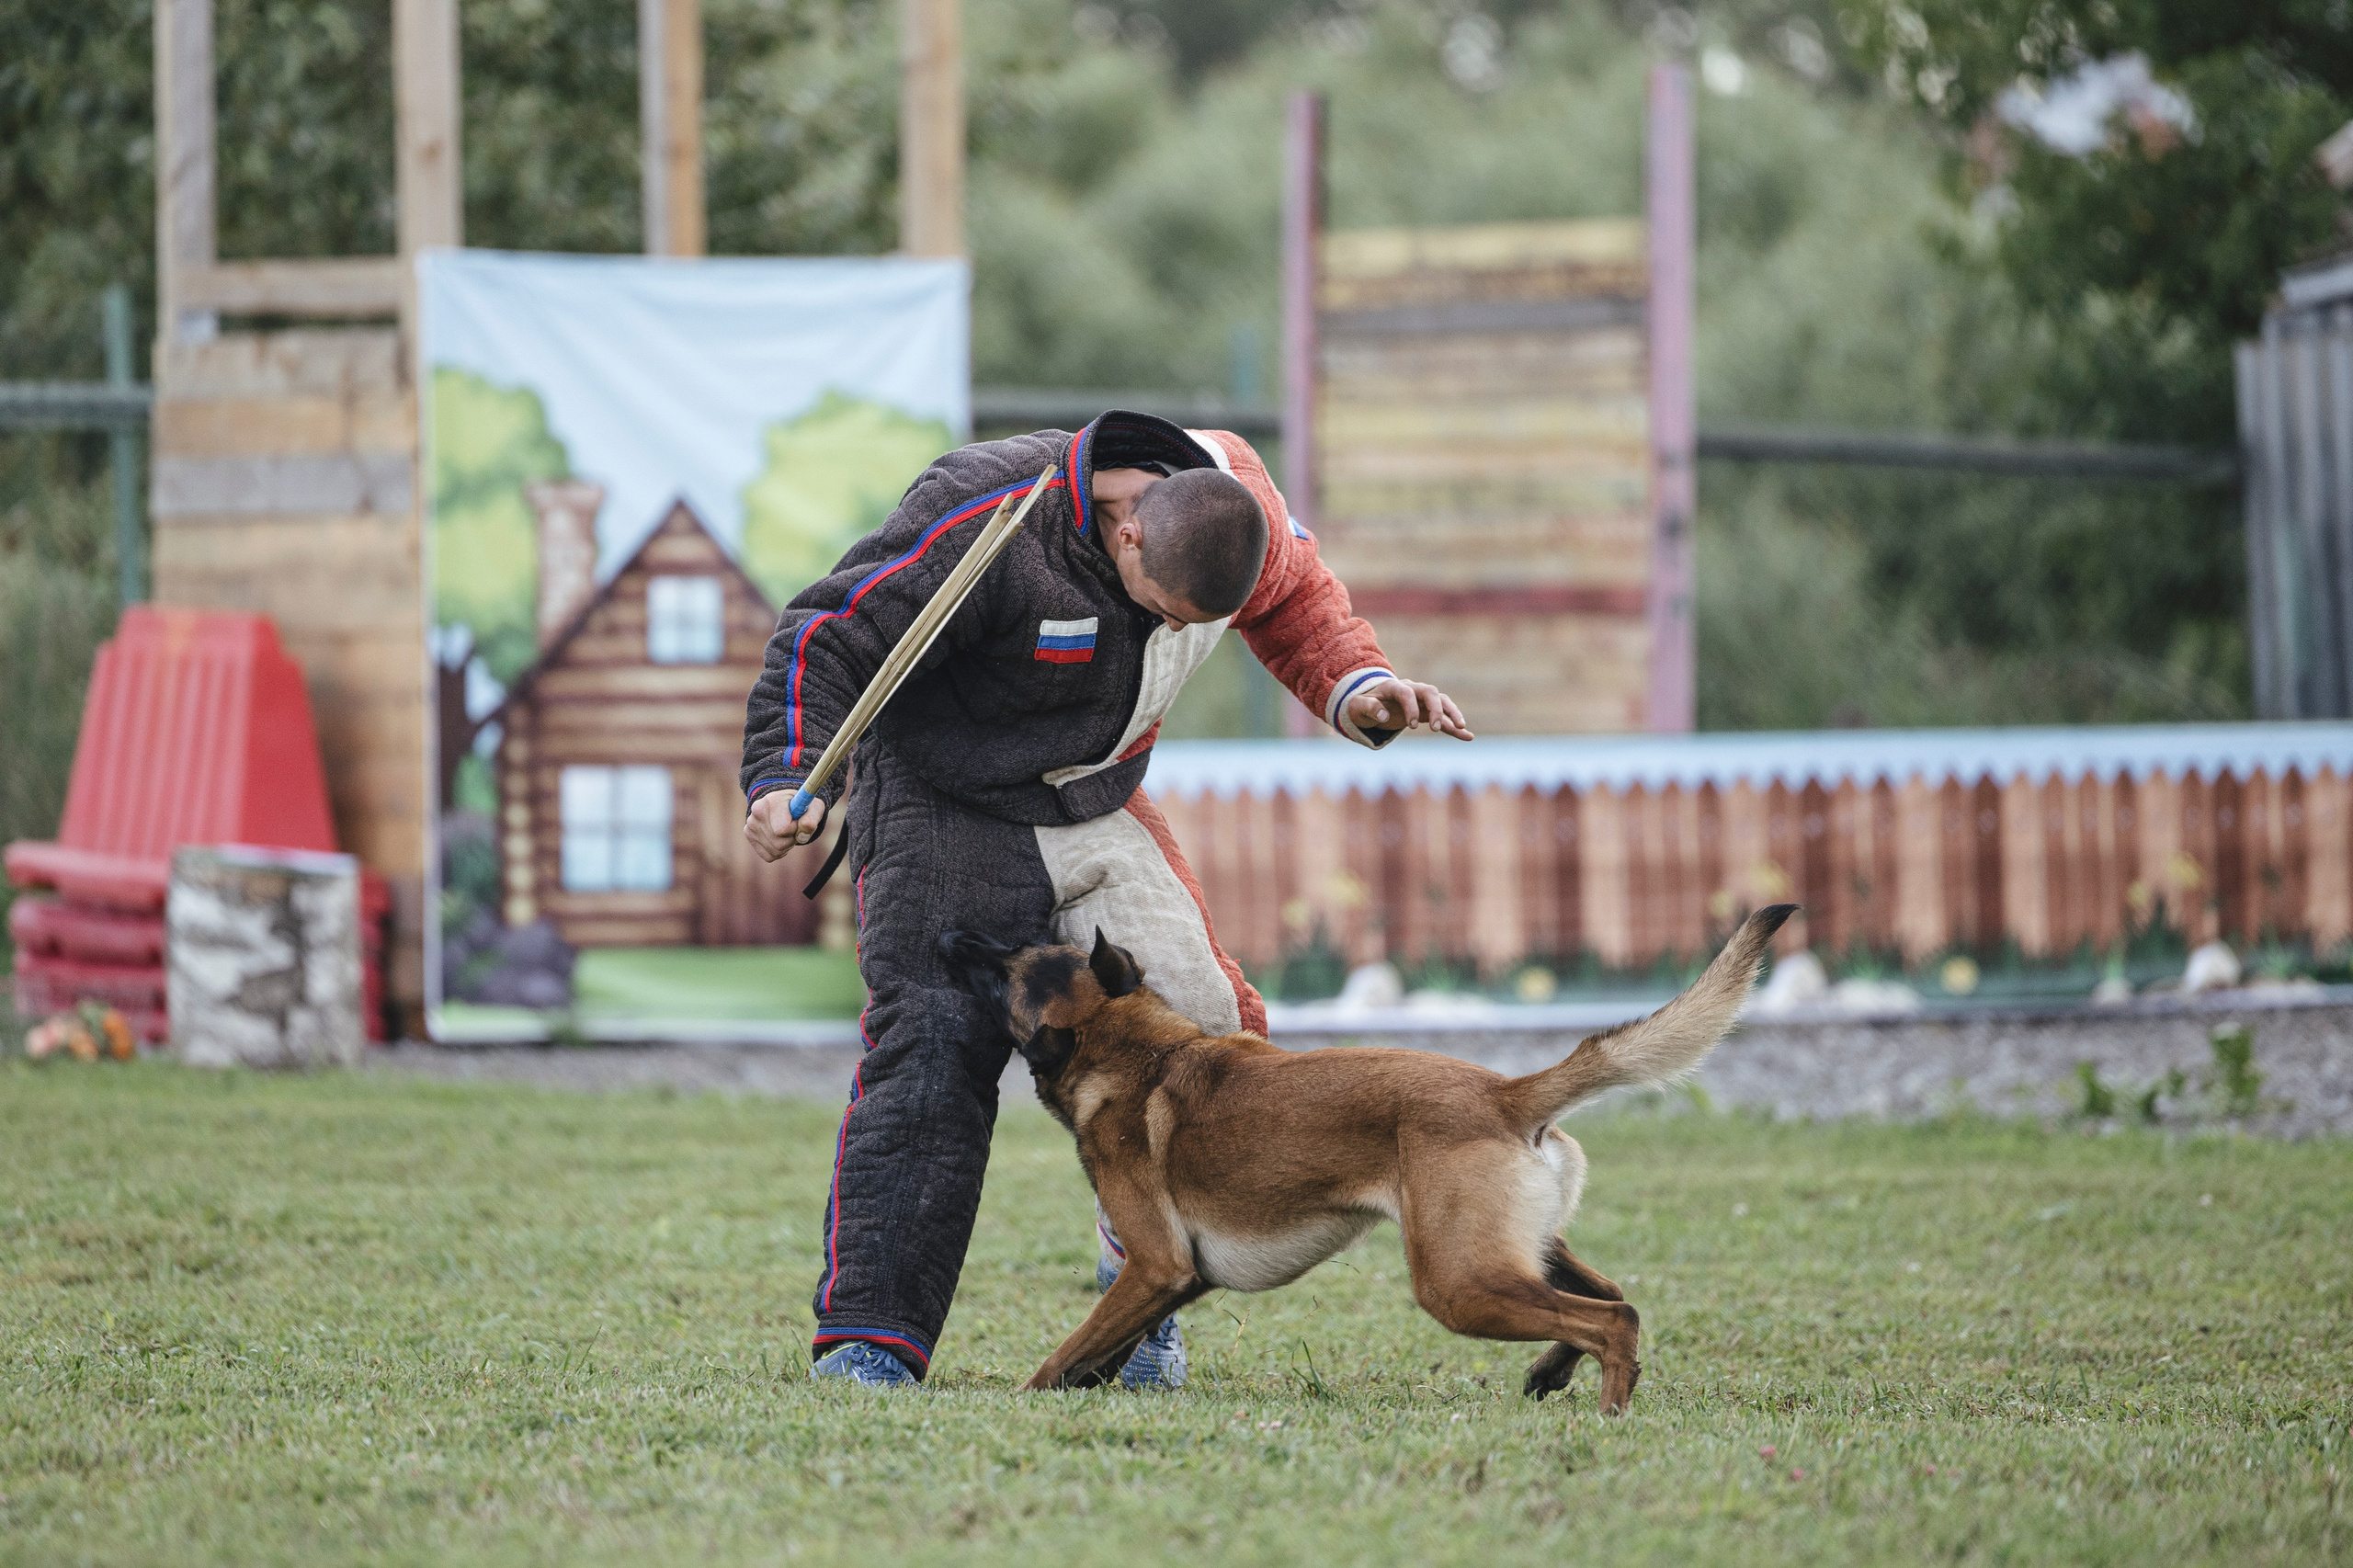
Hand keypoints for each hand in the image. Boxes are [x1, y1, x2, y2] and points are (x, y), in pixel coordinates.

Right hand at [745, 790, 825, 862]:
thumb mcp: (813, 807)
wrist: (785, 803)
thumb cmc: (801, 806)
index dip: (795, 828)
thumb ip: (811, 819)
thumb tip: (802, 836)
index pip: (783, 829)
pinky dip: (778, 851)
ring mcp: (750, 824)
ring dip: (786, 846)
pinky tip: (780, 837)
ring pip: (775, 851)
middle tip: (794, 827)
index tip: (797, 820)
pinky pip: (769, 856)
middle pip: (779, 843)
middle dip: (792, 839)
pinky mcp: (749, 835)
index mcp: (772, 801)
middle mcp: (757, 812)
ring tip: (787, 831)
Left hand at [1348, 678, 1473, 740]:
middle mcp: (1411, 689)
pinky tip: (1467, 736)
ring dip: (1452, 713)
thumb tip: (1383, 716)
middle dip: (1436, 709)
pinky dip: (1454, 726)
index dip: (1411, 708)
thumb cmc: (1361, 705)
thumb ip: (1368, 708)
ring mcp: (1420, 700)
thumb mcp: (1357, 706)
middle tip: (1436, 729)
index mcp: (1394, 687)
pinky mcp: (1425, 711)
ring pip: (1441, 701)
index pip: (1407, 693)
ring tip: (1461, 727)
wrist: (1368, 704)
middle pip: (1430, 692)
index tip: (1410, 726)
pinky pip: (1443, 717)